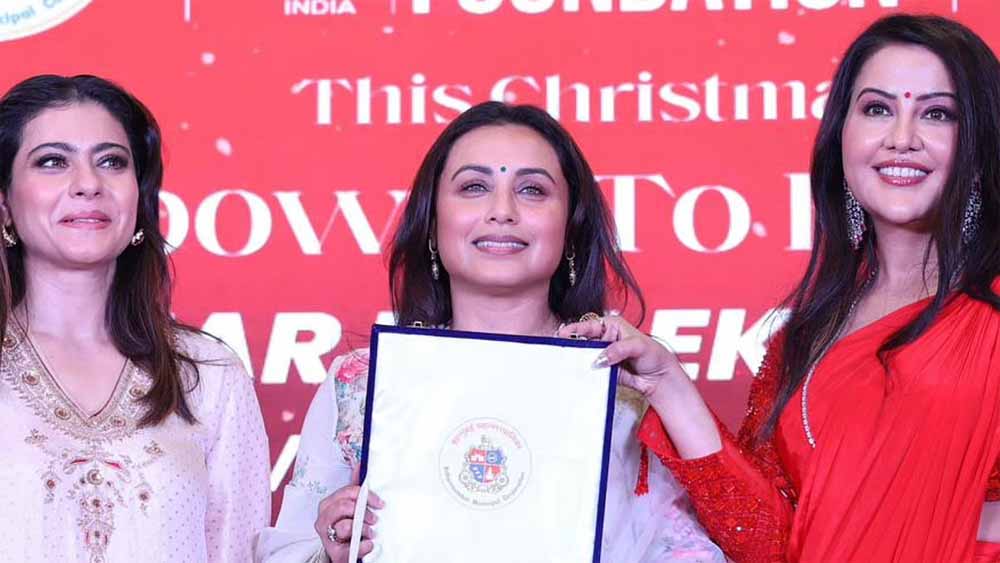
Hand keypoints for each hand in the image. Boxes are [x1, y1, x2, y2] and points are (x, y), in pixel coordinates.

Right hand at [314, 466, 383, 561]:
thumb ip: (354, 487)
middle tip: (374, 518)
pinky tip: (368, 543)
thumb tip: (360, 465)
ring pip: (346, 526)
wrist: (342, 551)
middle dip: (364, 512)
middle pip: (345, 506)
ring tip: (371, 532)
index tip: (379, 503)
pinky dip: (364, 545)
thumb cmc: (345, 525)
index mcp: (327, 505)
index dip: (366, 496)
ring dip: (364, 529)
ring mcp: (327, 537)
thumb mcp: (349, 505)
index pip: (347, 492)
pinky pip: (352, 548)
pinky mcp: (335, 553)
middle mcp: (323, 520)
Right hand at [558, 314, 685, 398]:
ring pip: (585, 356)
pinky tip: (578, 375)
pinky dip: (585, 373)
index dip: (575, 329)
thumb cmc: (654, 355)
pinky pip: (591, 371)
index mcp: (611, 325)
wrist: (660, 377)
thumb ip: (618, 349)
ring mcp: (603, 355)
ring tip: (566, 364)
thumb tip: (599, 359)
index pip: (589, 325)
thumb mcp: (638, 346)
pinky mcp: (604, 370)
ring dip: (577, 360)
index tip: (563, 333)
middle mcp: (605, 338)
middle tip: (562, 351)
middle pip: (583, 340)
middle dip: (572, 345)